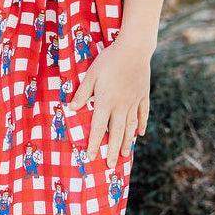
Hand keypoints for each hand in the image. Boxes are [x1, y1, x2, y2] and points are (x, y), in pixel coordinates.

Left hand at [68, 35, 151, 168]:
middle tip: (110, 165)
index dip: (93, 144)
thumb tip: (71, 108)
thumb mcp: (91, 74)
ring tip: (125, 155)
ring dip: (127, 142)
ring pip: (131, 127)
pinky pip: (143, 114)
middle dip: (112, 150)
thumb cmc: (108, 60)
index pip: (98, 128)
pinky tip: (140, 134)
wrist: (134, 49)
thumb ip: (82, 93)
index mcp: (106, 102)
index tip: (90, 157)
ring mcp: (134, 102)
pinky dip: (141, 125)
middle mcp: (121, 106)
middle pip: (116, 133)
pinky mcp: (143, 95)